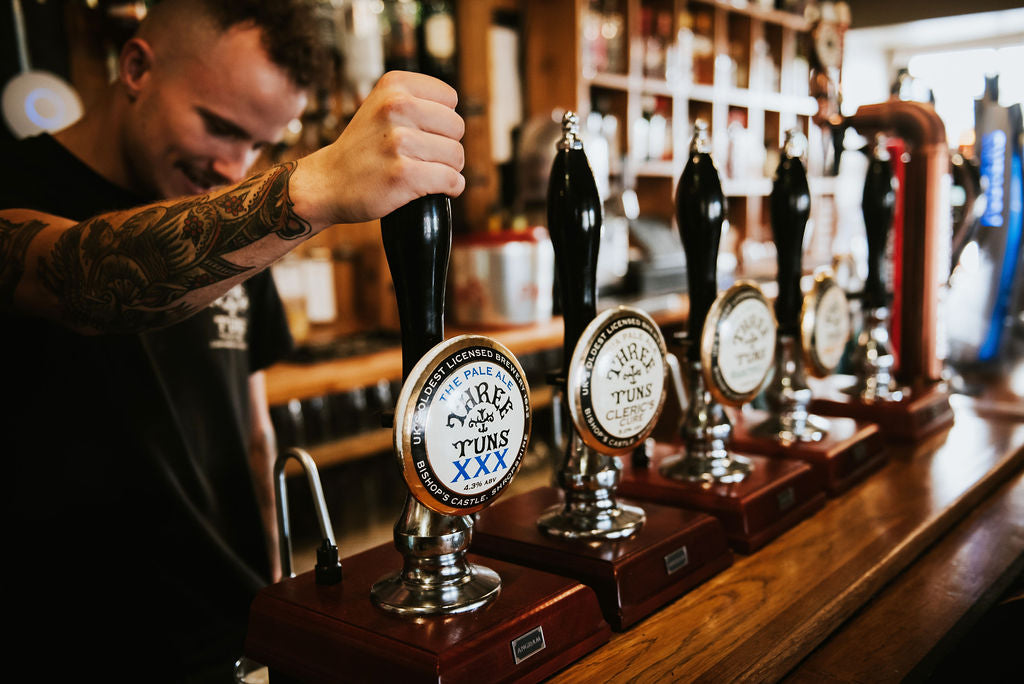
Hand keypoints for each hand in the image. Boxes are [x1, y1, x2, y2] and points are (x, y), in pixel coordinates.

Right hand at [292, 71, 464, 225]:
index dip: (443, 120)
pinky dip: (452, 188)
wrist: (327, 182)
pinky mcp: (402, 174)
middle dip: (448, 146)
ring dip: (449, 170)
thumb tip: (458, 118)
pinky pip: (450, 180)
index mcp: (393, 85)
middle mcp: (395, 107)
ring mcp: (398, 141)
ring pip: (456, 156)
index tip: (424, 134)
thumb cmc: (363, 148)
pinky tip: (441, 190)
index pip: (450, 99)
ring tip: (427, 173)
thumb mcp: (381, 106)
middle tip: (426, 158)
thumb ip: (417, 101)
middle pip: (457, 127)